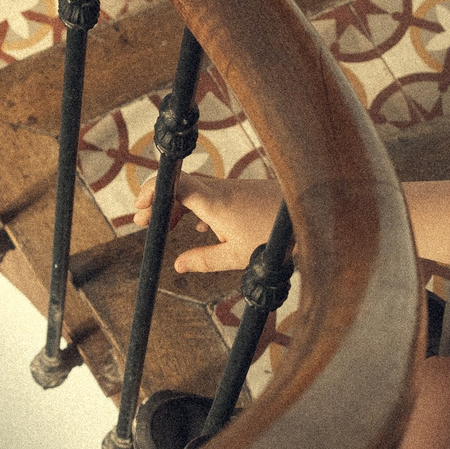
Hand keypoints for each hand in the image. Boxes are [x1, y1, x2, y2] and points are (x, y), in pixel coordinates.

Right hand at [143, 168, 278, 272]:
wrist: (311, 215)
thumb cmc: (275, 236)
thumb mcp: (237, 257)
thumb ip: (204, 260)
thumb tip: (178, 265)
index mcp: (213, 202)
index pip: (173, 183)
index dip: (151, 191)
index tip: (138, 208)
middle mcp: (220, 189)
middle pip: (179, 186)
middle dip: (157, 202)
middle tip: (140, 221)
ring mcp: (233, 189)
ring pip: (196, 190)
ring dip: (178, 206)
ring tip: (166, 227)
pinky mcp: (244, 193)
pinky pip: (212, 195)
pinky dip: (199, 207)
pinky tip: (201, 228)